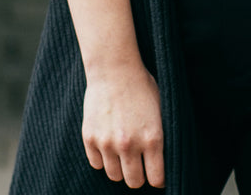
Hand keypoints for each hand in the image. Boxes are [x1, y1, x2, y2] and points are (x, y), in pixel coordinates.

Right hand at [82, 63, 164, 187]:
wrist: (113, 68)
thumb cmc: (141, 86)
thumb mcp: (160, 110)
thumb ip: (159, 137)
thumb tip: (161, 161)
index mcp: (152, 138)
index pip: (156, 179)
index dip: (157, 179)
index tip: (156, 174)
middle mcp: (129, 144)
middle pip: (134, 182)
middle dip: (138, 176)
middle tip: (138, 166)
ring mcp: (107, 142)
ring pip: (114, 175)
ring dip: (119, 168)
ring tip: (122, 155)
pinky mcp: (90, 137)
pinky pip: (96, 164)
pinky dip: (102, 159)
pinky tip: (108, 146)